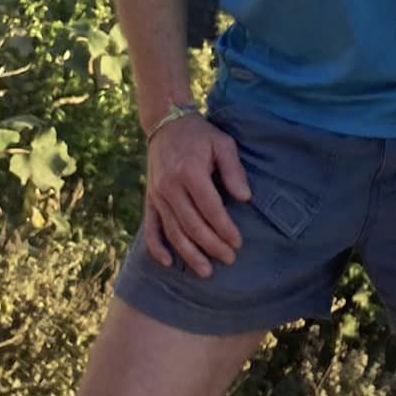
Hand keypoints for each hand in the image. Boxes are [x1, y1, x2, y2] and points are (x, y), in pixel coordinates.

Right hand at [143, 112, 251, 277]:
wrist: (167, 124)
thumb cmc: (201, 135)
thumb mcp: (223, 144)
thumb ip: (234, 170)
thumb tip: (245, 198)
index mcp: (190, 172)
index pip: (210, 209)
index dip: (225, 228)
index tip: (238, 242)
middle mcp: (170, 186)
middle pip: (192, 225)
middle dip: (212, 246)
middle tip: (229, 259)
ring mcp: (157, 194)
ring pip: (173, 232)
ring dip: (189, 254)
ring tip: (206, 271)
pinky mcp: (149, 199)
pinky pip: (150, 227)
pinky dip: (156, 247)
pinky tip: (168, 262)